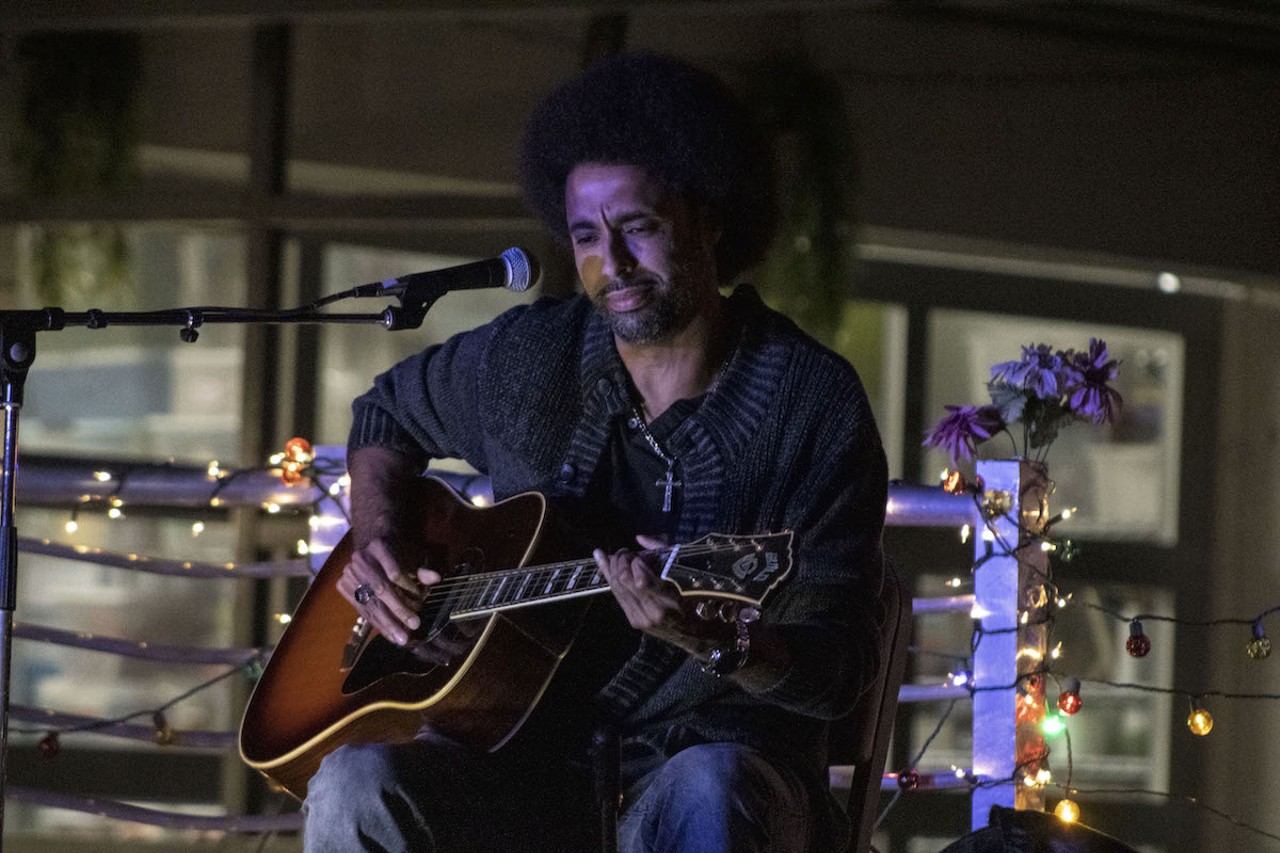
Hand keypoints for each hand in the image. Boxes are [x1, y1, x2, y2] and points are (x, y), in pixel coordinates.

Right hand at [337, 536, 440, 646]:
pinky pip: (362, 610)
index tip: (421, 599)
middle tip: (414, 626)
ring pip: (370, 603)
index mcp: (379, 546)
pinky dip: (378, 624)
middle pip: (380, 590)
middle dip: (398, 610)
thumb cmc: (399, 552)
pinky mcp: (343, 586)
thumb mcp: (414, 555)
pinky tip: (390, 635)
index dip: (408, 586)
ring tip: (402, 639)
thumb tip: (435, 578)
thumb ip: (423, 569)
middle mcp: (360, 559)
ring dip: (388, 623)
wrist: (372, 545)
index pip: (394, 571)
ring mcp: (349, 574)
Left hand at [594, 534, 720, 655]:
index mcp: (670, 600)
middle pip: (624, 581)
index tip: (638, 554)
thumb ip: (662, 551)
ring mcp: (641, 619)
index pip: (640, 580)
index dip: (634, 562)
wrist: (696, 634)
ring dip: (612, 567)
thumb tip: (639, 538)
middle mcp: (653, 612)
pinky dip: (609, 576)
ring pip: (616, 587)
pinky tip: (601, 559)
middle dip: (620, 561)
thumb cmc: (696, 599)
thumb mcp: (684, 571)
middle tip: (625, 552)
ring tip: (617, 555)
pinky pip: (617, 595)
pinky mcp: (634, 621)